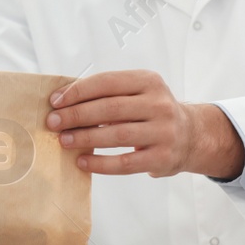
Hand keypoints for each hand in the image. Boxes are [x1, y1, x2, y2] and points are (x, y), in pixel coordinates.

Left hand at [45, 69, 243, 178]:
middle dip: (76, 115)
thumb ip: (107, 93)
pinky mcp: (163, 157)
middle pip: (109, 108)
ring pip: (116, 135)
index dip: (78, 91)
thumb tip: (62, 101)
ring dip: (85, 138)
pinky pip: (125, 162)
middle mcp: (159, 104)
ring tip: (63, 141)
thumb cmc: (151, 111)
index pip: (107, 82)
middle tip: (53, 122)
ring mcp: (164, 131)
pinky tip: (82, 162)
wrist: (191, 135)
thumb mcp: (137, 92)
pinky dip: (100, 163)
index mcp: (149, 81)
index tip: (55, 101)